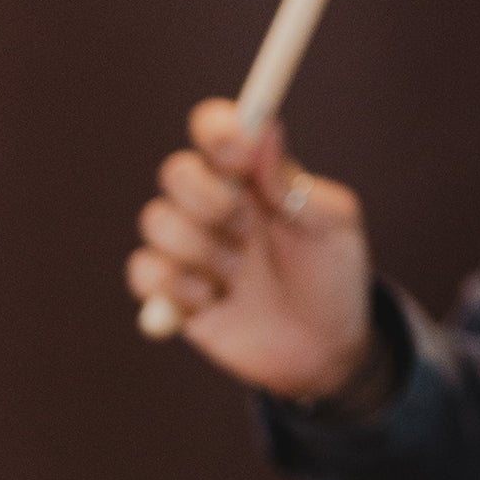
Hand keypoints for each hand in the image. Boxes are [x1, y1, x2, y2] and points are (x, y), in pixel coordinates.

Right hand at [125, 99, 395, 411]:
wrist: (326, 350)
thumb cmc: (334, 277)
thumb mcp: (334, 228)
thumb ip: (295, 185)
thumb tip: (264, 129)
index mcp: (252, 177)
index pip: (215, 130)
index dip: (217, 130)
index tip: (239, 151)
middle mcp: (214, 204)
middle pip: (176, 171)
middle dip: (207, 197)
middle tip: (245, 226)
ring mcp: (190, 247)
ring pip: (156, 220)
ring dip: (200, 248)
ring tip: (238, 274)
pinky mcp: (173, 292)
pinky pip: (145, 271)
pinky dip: (178, 285)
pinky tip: (214, 301)